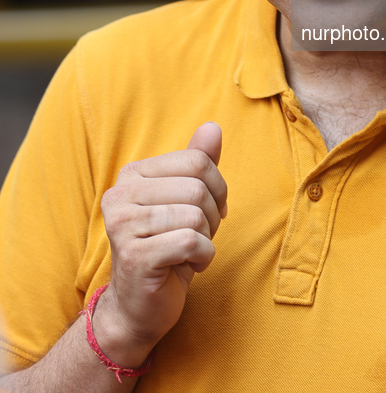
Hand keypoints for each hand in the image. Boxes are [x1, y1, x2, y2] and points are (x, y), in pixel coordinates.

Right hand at [95, 123, 227, 364]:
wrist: (139, 306)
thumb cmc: (167, 247)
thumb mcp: (186, 201)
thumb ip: (197, 163)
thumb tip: (213, 126)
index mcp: (132, 174)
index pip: (197, 161)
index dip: (217, 188)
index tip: (209, 211)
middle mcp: (120, 194)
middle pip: (198, 188)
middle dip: (212, 216)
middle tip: (198, 236)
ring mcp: (123, 225)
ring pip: (195, 215)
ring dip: (206, 239)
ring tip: (189, 251)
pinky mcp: (134, 256)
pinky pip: (191, 242)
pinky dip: (202, 257)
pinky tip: (186, 266)